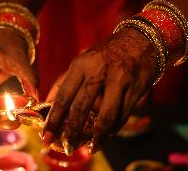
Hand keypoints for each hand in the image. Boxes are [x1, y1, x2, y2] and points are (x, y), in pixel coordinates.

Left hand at [43, 28, 156, 152]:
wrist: (140, 40)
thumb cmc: (105, 54)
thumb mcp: (82, 61)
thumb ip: (65, 81)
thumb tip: (47, 104)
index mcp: (81, 64)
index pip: (63, 96)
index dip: (54, 119)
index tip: (46, 136)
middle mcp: (99, 72)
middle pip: (81, 109)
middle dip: (72, 132)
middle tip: (68, 146)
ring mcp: (120, 81)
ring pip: (105, 117)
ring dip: (97, 137)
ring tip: (90, 148)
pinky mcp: (136, 89)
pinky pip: (122, 116)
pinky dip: (113, 129)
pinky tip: (106, 135)